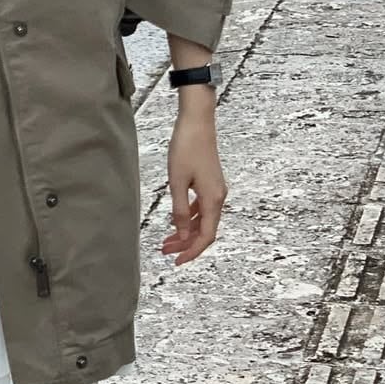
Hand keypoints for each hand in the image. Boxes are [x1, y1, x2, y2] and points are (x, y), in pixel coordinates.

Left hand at [162, 93, 226, 265]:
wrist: (197, 121)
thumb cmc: (186, 147)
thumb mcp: (177, 182)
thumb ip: (180, 211)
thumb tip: (183, 235)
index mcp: (213, 199)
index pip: (206, 236)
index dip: (192, 252)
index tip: (177, 262)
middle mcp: (219, 197)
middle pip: (205, 230)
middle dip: (186, 244)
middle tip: (165, 251)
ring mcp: (216, 190)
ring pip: (203, 220)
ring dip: (186, 232)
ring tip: (167, 240)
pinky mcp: (210, 183)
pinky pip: (202, 208)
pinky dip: (189, 218)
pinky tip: (176, 221)